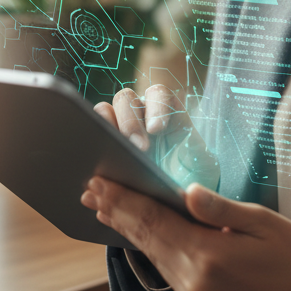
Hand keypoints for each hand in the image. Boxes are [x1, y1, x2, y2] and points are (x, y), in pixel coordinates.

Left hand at [80, 177, 290, 290]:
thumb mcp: (262, 222)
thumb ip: (220, 209)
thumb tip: (187, 192)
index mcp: (210, 258)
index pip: (156, 223)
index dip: (127, 201)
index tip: (103, 183)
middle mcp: (195, 282)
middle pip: (146, 240)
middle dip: (118, 212)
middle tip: (92, 189)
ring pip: (152, 256)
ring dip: (127, 230)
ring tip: (105, 207)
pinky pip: (165, 269)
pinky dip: (147, 247)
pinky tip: (137, 233)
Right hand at [94, 85, 219, 189]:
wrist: (176, 195)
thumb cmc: (192, 174)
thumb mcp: (201, 162)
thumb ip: (195, 151)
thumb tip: (185, 147)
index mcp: (167, 110)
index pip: (158, 94)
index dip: (156, 107)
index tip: (157, 129)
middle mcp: (140, 113)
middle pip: (126, 99)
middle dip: (130, 122)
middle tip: (138, 148)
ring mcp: (119, 126)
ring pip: (104, 110)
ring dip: (106, 127)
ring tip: (113, 154)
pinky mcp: (103, 142)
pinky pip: (89, 131)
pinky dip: (89, 140)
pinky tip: (96, 165)